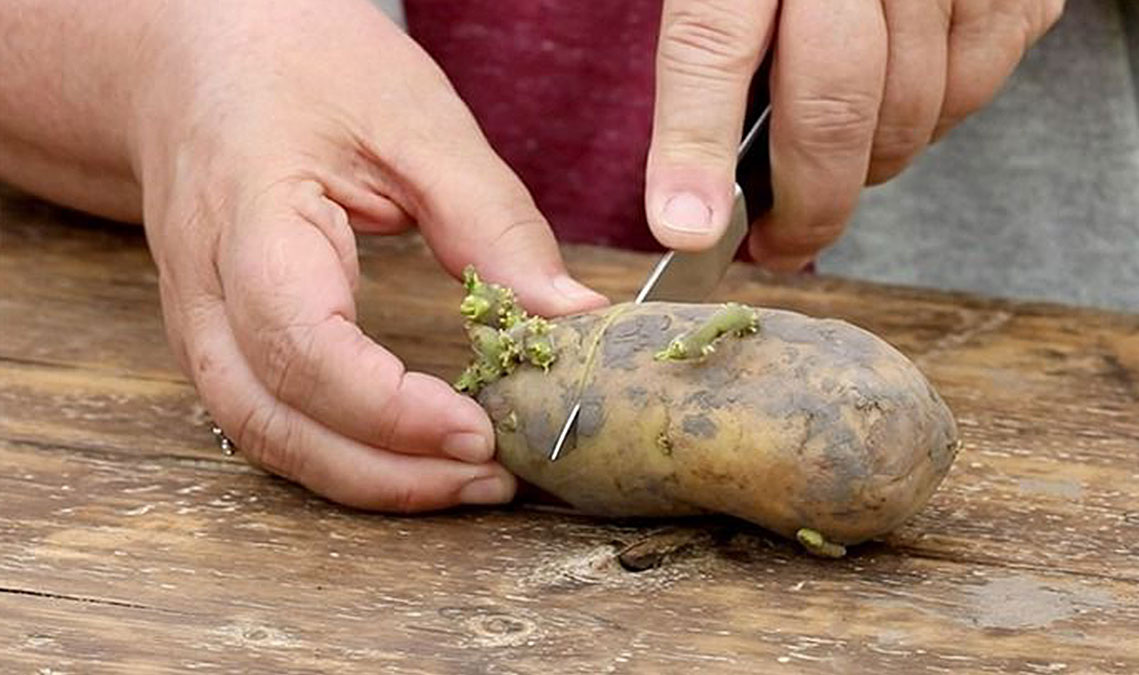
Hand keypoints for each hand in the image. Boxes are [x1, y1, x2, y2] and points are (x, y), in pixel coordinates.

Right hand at [133, 0, 606, 510]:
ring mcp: (199, 320)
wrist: (198, 56)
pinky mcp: (219, 337)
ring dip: (365, 478)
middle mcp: (204, 287)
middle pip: (274, 420)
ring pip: (264, 437)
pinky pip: (268, 420)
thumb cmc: (302, 65)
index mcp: (250, 216)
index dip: (390, 409)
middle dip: (387, 471)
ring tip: (463, 482)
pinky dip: (340, 453)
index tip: (480, 432)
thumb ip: (491, 220)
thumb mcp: (414, 118)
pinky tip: (409, 457)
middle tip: (491, 478)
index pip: (302, 344)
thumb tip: (571, 316)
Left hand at [644, 0, 1064, 268]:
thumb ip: (714, 49)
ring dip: (869, 167)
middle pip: (831, 103)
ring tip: (835, 166)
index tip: (690, 231)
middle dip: (806, 203)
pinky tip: (897, 108)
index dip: (696, 145)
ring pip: (911, 111)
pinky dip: (934, 121)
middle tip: (780, 245)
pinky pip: (974, 86)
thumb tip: (696, 196)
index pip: (710, 44)